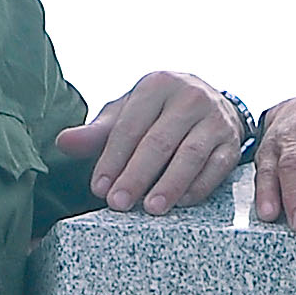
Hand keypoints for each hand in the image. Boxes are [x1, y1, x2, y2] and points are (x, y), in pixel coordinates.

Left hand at [53, 71, 242, 216]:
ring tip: (150, 208)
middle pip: (159, 141)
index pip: (130, 126)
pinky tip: (180, 203)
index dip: (113, 159)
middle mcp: (189, 96)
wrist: (211, 103)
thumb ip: (97, 132)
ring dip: (169, 184)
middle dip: (136, 175)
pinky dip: (198, 187)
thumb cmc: (158, 113)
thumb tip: (64, 142)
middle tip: (118, 203)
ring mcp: (215, 119)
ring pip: (191, 155)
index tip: (99, 188)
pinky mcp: (231, 142)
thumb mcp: (127, 114)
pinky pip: (216, 168)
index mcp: (157, 85)